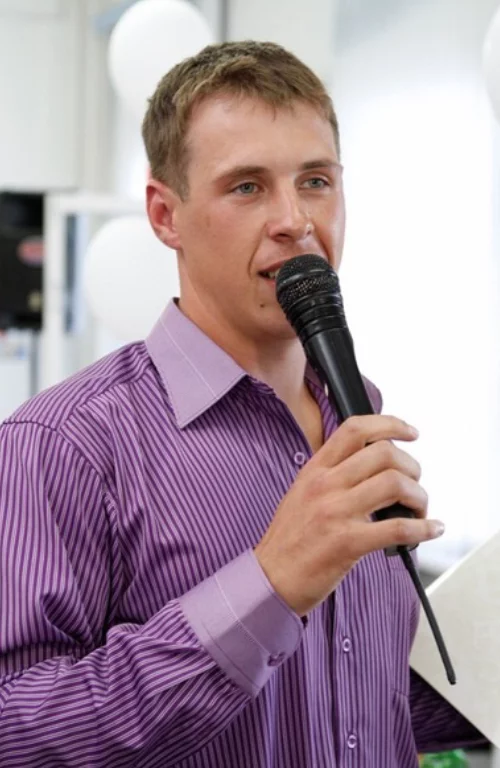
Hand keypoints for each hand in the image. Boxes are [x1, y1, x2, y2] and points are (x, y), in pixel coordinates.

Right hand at [254, 415, 442, 616]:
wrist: (269, 578)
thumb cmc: (288, 540)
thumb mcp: (302, 493)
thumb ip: (331, 475)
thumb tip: (372, 466)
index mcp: (314, 469)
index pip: (355, 429)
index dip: (390, 424)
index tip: (410, 433)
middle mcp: (325, 485)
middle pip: (384, 453)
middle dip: (412, 467)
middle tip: (414, 483)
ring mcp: (336, 512)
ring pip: (395, 484)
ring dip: (419, 496)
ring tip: (418, 510)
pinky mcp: (347, 542)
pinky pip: (397, 528)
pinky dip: (423, 528)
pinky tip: (430, 530)